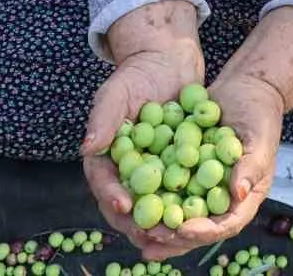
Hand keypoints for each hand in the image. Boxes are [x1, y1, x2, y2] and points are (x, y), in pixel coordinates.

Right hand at [80, 1, 202, 256]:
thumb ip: (102, 119)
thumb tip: (88, 148)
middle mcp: (129, 169)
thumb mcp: (116, 92)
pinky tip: (204, 209)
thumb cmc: (136, 74)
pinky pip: (184, 187)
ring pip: (157, 201)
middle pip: (129, 202)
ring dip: (165, 218)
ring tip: (177, 229)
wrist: (169, 61)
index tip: (123, 205)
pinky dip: (190, 200)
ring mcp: (155, 170)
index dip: (111, 195)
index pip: (103, 182)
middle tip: (152, 231)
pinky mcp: (180, 166)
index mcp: (107, 157)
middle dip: (139, 220)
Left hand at [144, 70, 284, 258]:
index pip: (227, 224)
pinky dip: (152, 196)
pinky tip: (130, 200)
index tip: (182, 229)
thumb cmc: (260, 114)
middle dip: (174, 237)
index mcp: (245, 197)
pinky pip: (168, 188)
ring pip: (180, 213)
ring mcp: (203, 185)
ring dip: (158, 224)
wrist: (245, 89)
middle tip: (150, 239)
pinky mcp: (186, 170)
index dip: (205, 231)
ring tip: (135, 230)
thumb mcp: (260, 139)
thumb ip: (251, 166)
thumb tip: (238, 193)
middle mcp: (222, 197)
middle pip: (199, 227)